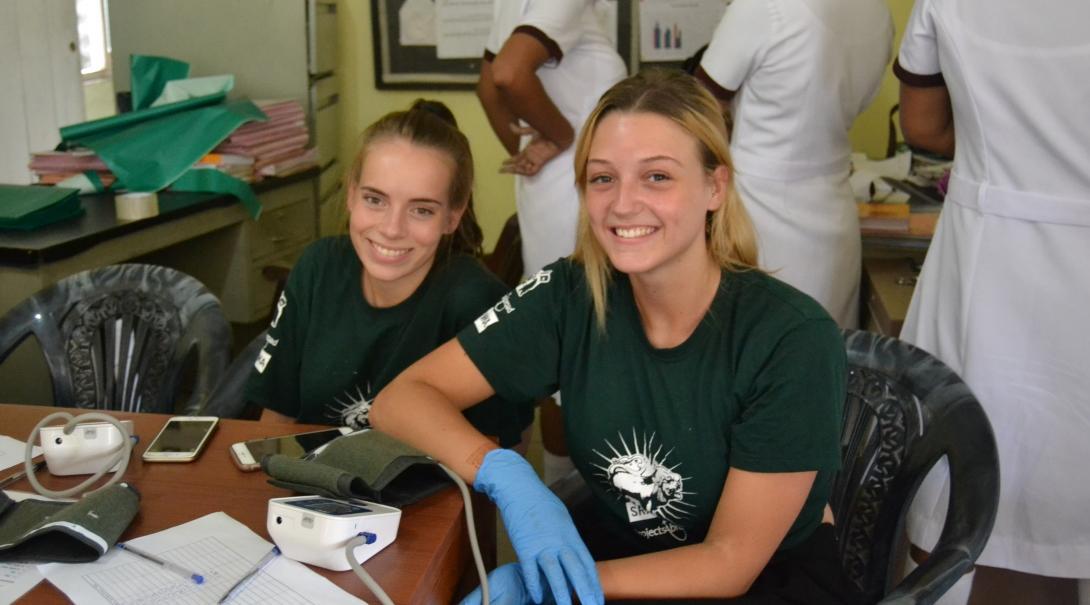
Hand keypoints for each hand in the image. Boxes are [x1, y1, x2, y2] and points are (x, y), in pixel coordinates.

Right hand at [474, 449, 601, 604]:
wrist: (519, 488)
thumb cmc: (540, 502)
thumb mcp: (562, 519)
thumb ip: (568, 540)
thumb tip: (574, 557)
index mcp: (571, 535)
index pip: (586, 563)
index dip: (593, 583)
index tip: (598, 598)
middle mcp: (560, 541)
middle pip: (576, 570)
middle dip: (585, 591)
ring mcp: (542, 545)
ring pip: (555, 573)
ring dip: (561, 593)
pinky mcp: (524, 546)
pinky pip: (530, 570)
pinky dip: (534, 585)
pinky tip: (538, 598)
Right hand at [500, 125, 563, 176]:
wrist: (559, 133)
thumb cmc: (548, 130)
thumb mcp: (531, 130)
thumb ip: (520, 130)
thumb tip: (509, 125)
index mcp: (529, 149)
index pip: (518, 158)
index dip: (510, 161)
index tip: (502, 162)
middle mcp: (532, 156)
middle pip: (519, 165)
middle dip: (510, 168)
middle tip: (500, 169)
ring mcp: (536, 159)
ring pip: (524, 169)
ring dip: (516, 171)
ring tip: (507, 170)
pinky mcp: (541, 162)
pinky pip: (533, 171)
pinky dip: (525, 172)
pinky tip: (518, 171)